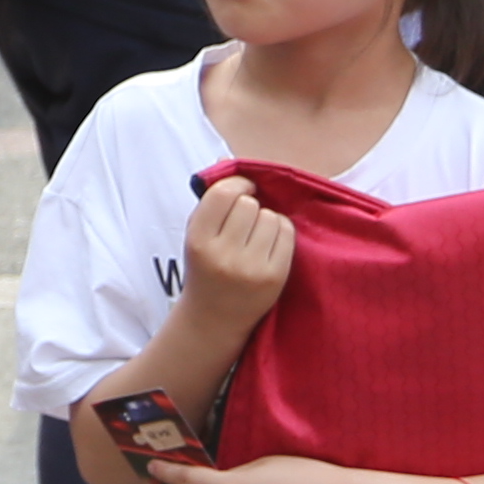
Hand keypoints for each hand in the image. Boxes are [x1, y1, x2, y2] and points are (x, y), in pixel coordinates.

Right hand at [179, 177, 295, 342]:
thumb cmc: (206, 268)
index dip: (237, 186)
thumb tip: (235, 165)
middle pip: (249, 205)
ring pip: (271, 217)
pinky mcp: (274, 278)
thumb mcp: (196, 235)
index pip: (223, 194)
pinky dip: (281, 233)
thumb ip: (212, 203)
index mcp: (197, 240)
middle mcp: (223, 254)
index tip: (242, 190)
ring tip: (257, 235)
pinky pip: (286, 234)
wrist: (213, 319)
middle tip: (244, 222)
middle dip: (250, 207)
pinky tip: (270, 244)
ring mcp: (250, 268)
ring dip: (267, 220)